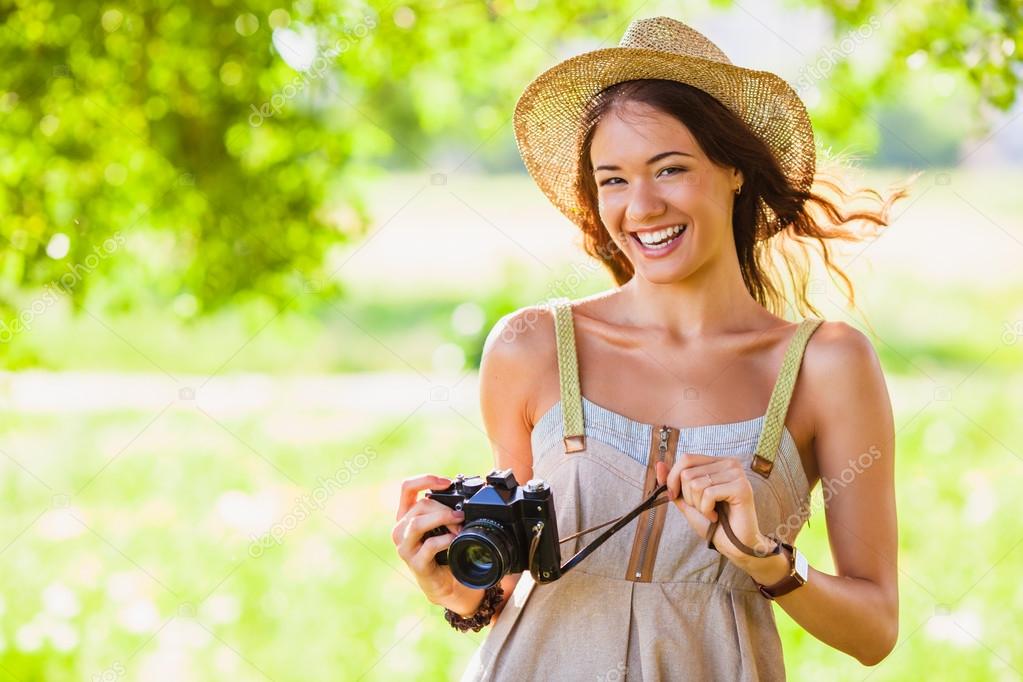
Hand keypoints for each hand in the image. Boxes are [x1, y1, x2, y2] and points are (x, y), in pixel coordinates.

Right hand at [391, 474, 466, 604]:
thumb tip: (462, 497)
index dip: (425, 480)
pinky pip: (429, 545)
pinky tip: (455, 541)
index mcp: (406, 516)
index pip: (407, 488)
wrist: (449, 585)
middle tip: (461, 517)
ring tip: (458, 525)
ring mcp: (405, 548)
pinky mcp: (415, 564)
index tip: (446, 482)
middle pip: (419, 505)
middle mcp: (401, 530)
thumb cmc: (446, 552)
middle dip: (444, 508)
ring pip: (417, 523)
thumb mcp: (443, 526)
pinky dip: (446, 540)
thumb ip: (444, 510)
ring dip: (442, 519)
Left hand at [655, 454, 774, 564]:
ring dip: (697, 505)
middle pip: (688, 473)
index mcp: (718, 462)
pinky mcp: (741, 488)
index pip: (686, 459)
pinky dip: (706, 510)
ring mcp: (737, 474)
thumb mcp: (687, 500)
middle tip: (702, 508)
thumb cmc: (713, 523)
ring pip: (696, 484)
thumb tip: (659, 464)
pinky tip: (716, 516)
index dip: (673, 478)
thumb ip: (673, 482)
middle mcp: (730, 463)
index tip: (675, 496)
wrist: (733, 545)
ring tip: (711, 513)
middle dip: (687, 497)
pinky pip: (708, 494)